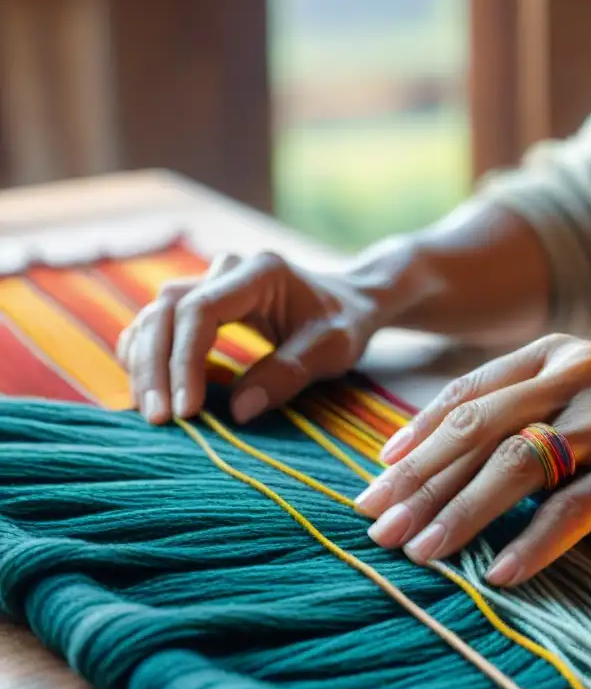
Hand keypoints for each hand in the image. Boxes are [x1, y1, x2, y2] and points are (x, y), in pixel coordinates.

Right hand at [117, 250, 381, 424]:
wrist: (349, 300)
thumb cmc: (344, 323)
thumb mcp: (334, 348)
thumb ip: (290, 373)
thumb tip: (238, 411)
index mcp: (260, 272)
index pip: (200, 310)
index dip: (186, 360)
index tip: (188, 410)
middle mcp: (226, 270)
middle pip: (166, 309)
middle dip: (156, 366)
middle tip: (158, 418)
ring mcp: (208, 281)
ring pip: (154, 315)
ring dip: (143, 362)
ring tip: (150, 412)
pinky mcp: (200, 302)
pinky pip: (157, 323)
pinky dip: (145, 355)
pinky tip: (147, 390)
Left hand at [355, 334, 590, 585]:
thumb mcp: (585, 383)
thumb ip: (524, 401)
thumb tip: (446, 445)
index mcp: (554, 354)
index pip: (467, 396)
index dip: (416, 438)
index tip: (377, 478)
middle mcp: (576, 376)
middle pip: (477, 430)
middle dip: (419, 480)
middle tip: (376, 524)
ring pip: (515, 467)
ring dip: (459, 514)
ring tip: (420, 554)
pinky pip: (573, 509)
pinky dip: (531, 543)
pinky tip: (499, 574)